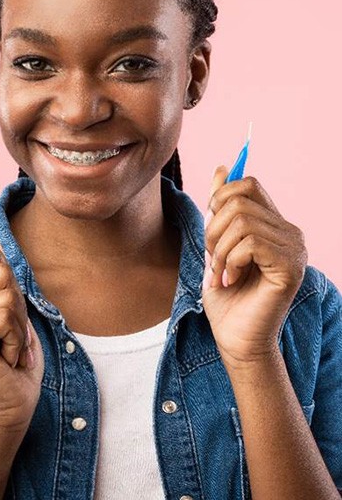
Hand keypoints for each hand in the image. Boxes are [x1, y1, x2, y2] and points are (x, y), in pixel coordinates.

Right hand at [0, 232, 43, 431]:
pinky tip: (6, 358)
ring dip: (20, 325)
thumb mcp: (10, 304)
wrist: (12, 399)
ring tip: (9, 345)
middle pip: (0, 270)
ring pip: (8, 296)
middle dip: (19, 302)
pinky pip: (5, 318)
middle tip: (12, 331)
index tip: (3, 291)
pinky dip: (17, 339)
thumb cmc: (13, 351)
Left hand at [201, 166, 307, 369]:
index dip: (219, 199)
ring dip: (219, 249)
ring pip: (241, 220)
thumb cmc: (226, 295)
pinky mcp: (290, 267)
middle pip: (239, 199)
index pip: (247, 185)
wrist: (235, 339)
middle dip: (213, 228)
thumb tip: (222, 168)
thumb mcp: (216, 244)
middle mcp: (289, 232)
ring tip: (221, 272)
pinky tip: (231, 280)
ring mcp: (294, 249)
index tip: (211, 229)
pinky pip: (250, 242)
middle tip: (213, 259)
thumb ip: (220, 208)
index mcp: (273, 224)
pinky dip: (230, 260)